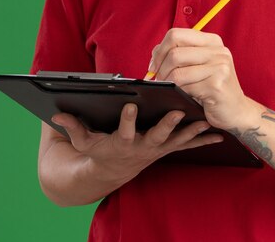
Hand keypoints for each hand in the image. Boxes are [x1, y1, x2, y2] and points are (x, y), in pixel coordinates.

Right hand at [52, 103, 222, 184]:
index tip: (130, 105)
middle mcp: (142, 147)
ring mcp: (157, 148)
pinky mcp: (168, 148)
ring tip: (207, 121)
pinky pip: (188, 145)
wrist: (114, 169)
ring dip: (192, 131)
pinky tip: (219, 135)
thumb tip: (55, 115)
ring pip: (177, 140)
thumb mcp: (84, 140)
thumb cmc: (100, 150)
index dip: (126, 120)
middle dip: (167, 125)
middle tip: (178, 111)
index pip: (123, 131)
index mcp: (122, 142)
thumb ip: (72, 127)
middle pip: (156, 136)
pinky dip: (203, 140)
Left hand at [150, 28, 258, 129]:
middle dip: (160, 69)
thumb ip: (180, 54)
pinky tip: (180, 96)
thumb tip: (155, 53)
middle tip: (158, 80)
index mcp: (212, 41)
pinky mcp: (216, 85)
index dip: (160, 50)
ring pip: (177, 72)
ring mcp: (219, 67)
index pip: (176, 34)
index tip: (154, 65)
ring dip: (167, 83)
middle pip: (174, 52)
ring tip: (167, 89)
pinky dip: (177, 93)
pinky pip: (185, 87)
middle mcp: (218, 51)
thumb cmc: (212, 88)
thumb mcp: (199, 65)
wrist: (237, 111)